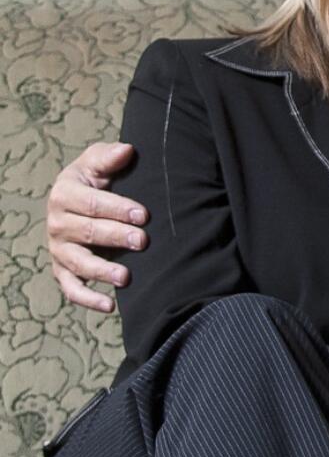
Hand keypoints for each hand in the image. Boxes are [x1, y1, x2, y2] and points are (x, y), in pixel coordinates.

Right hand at [46, 142, 148, 312]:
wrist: (79, 198)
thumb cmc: (95, 177)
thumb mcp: (98, 161)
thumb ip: (109, 157)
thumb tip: (127, 150)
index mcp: (64, 193)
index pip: (92, 203)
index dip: (117, 208)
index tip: (143, 215)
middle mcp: (57, 222)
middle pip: (87, 232)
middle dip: (116, 237)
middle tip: (143, 241)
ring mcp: (60, 249)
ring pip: (79, 262)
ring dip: (102, 270)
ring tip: (126, 277)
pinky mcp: (63, 269)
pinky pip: (71, 288)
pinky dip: (87, 298)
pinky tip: (109, 306)